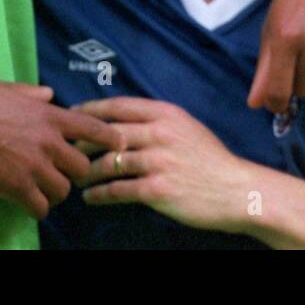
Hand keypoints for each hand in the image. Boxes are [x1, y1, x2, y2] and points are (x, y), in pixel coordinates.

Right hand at [0, 82, 123, 219]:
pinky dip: (38, 208)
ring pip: (63, 190)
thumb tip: (48, 93)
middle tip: (62, 173)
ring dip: (56, 192)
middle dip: (75, 172)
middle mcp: (47, 141)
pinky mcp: (16, 187)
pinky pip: (40, 207)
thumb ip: (32, 94)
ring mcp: (33, 166)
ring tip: (43, 189)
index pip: (91, 127)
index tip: (119, 145)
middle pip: (81, 167)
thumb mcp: (6, 89)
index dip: (109, 138)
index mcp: (47, 115)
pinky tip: (29, 204)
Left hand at [75, 97, 253, 233]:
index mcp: (165, 114)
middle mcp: (159, 133)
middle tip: (67, 150)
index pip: (118, 106)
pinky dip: (99, 195)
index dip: (90, 109)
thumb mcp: (186, 127)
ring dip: (88, 171)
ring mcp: (158, 161)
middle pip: (107, 133)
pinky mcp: (157, 190)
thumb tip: (122, 120)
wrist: (237, 190)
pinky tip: (90, 198)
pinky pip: (118, 190)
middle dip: (82, 142)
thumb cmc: (211, 160)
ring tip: (77, 177)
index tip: (72, 114)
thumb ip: (157, 121)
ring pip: (109, 163)